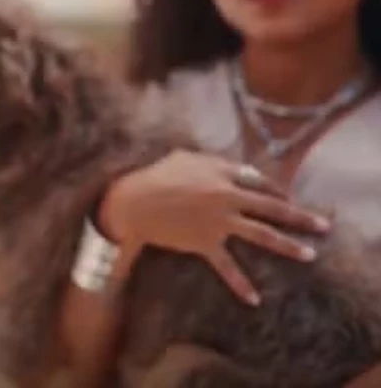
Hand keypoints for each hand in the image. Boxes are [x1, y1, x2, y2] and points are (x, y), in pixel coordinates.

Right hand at [97, 151, 331, 304]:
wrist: (133, 201)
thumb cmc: (154, 175)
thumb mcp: (184, 157)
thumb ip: (212, 161)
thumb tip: (234, 167)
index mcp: (221, 174)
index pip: (258, 180)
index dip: (275, 188)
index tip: (287, 196)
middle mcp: (226, 197)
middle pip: (271, 207)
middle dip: (299, 216)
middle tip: (323, 225)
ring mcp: (218, 222)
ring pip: (261, 234)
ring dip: (288, 246)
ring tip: (309, 254)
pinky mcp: (204, 243)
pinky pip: (227, 266)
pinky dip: (240, 284)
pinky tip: (255, 298)